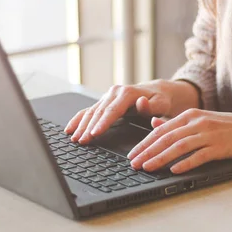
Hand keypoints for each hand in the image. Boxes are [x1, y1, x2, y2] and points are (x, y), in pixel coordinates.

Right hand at [64, 80, 198, 143]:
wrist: (158, 91)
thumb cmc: (161, 100)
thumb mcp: (162, 103)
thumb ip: (153, 106)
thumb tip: (141, 103)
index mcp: (128, 93)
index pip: (112, 110)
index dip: (102, 123)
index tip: (94, 133)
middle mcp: (115, 92)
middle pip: (98, 112)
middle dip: (88, 127)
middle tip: (81, 141)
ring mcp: (107, 96)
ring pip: (91, 111)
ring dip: (81, 125)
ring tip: (73, 138)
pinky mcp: (104, 101)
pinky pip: (88, 110)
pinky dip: (78, 119)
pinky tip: (69, 129)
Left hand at [127, 109, 231, 173]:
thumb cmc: (226, 127)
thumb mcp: (199, 120)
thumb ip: (176, 123)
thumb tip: (153, 124)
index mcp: (189, 115)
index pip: (160, 130)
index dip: (144, 143)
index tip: (132, 154)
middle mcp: (197, 123)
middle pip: (166, 138)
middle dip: (147, 152)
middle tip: (133, 164)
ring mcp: (208, 134)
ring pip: (178, 147)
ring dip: (160, 158)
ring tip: (147, 167)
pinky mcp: (219, 147)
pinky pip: (199, 156)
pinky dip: (185, 163)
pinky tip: (173, 170)